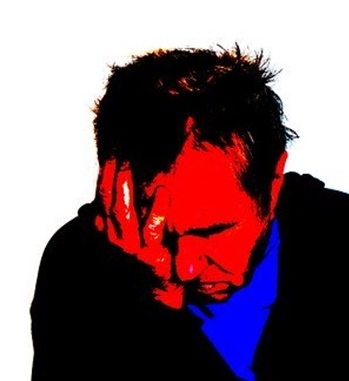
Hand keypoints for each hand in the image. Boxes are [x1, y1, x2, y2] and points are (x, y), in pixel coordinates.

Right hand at [95, 159, 182, 308]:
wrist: (160, 297)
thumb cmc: (144, 268)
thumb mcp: (123, 244)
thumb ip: (107, 225)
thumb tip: (85, 208)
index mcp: (108, 236)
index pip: (101, 201)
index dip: (104, 177)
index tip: (111, 155)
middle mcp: (116, 242)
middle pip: (108, 202)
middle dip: (111, 176)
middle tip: (119, 151)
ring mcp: (132, 250)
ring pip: (124, 213)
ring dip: (126, 187)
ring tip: (129, 164)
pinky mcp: (153, 257)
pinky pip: (152, 229)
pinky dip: (157, 210)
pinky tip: (163, 192)